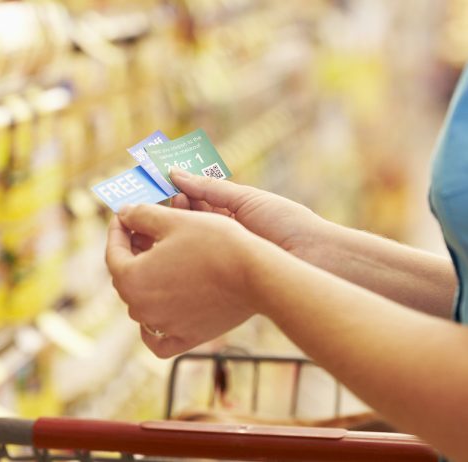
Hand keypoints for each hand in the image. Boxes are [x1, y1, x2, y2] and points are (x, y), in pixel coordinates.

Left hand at [106, 204, 261, 357]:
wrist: (255, 274)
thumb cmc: (214, 243)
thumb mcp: (173, 220)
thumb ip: (140, 215)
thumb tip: (124, 214)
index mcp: (132, 279)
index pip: (113, 252)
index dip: (117, 230)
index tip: (124, 217)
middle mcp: (142, 308)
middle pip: (126, 277)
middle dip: (131, 252)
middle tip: (143, 233)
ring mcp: (163, 326)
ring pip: (141, 303)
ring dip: (145, 280)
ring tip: (159, 260)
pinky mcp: (186, 338)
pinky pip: (158, 338)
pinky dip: (154, 325)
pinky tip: (159, 308)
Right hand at [169, 168, 327, 261]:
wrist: (313, 257)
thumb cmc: (285, 222)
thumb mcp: (245, 199)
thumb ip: (209, 188)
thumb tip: (175, 173)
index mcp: (232, 213)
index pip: (198, 200)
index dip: (180, 191)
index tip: (162, 183)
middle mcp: (224, 234)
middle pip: (191, 219)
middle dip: (175, 208)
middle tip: (162, 200)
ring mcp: (221, 255)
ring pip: (189, 239)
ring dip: (176, 226)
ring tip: (166, 214)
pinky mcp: (219, 276)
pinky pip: (195, 261)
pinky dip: (181, 249)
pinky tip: (169, 240)